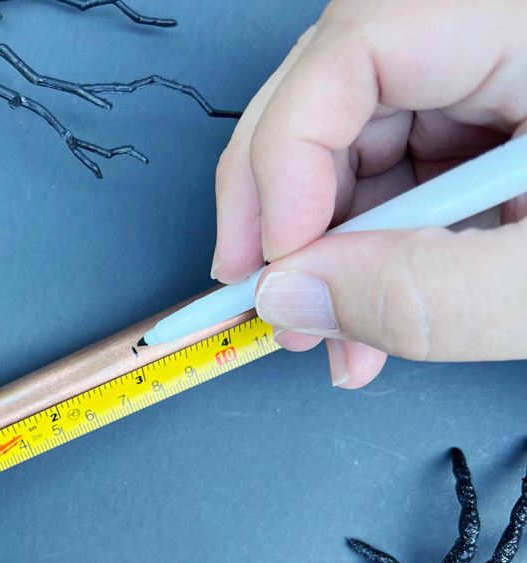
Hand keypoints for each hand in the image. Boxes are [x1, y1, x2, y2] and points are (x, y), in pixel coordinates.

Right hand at [211, 0, 526, 387]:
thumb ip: (429, 294)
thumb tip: (292, 298)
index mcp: (523, 28)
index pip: (359, 44)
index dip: (288, 150)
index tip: (272, 256)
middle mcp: (495, 36)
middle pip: (333, 91)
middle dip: (282, 209)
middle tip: (262, 294)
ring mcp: (488, 76)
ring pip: (349, 141)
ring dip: (320, 247)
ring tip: (326, 332)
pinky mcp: (481, 123)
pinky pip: (389, 172)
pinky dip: (361, 251)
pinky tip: (363, 312)